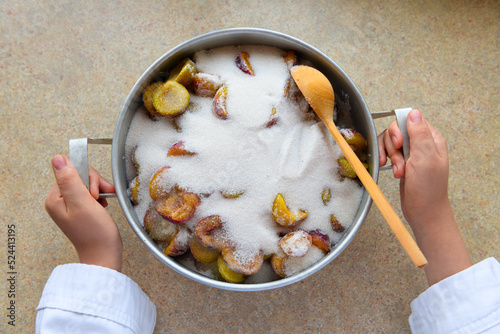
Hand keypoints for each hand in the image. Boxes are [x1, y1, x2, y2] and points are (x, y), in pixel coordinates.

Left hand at [45, 155, 121, 270]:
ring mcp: (70, 206)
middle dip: (95, 184)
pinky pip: (90, 193)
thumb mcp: (82, 202)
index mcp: (54, 199)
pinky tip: (104, 204)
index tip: (96, 193)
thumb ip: (70, 180)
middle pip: (79, 176)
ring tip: (104, 201)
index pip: (71, 171)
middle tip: (102, 197)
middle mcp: (59, 201)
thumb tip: (58, 158)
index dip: (89, 177)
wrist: (104, 255)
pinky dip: (100, 195)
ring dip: (99, 189)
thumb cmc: (95, 233)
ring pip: (87, 184)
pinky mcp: (80, 210)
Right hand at [378, 110, 470, 284]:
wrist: (424, 212)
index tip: (398, 145)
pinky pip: (388, 153)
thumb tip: (414, 112)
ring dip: (389, 156)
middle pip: (396, 131)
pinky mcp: (402, 162)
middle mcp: (422, 143)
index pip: (409, 120)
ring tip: (397, 171)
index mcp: (431, 139)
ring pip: (390, 142)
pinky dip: (386, 161)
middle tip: (399, 163)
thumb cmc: (427, 189)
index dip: (399, 130)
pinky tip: (390, 171)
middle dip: (392, 147)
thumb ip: (419, 134)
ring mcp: (411, 153)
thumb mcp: (424, 159)